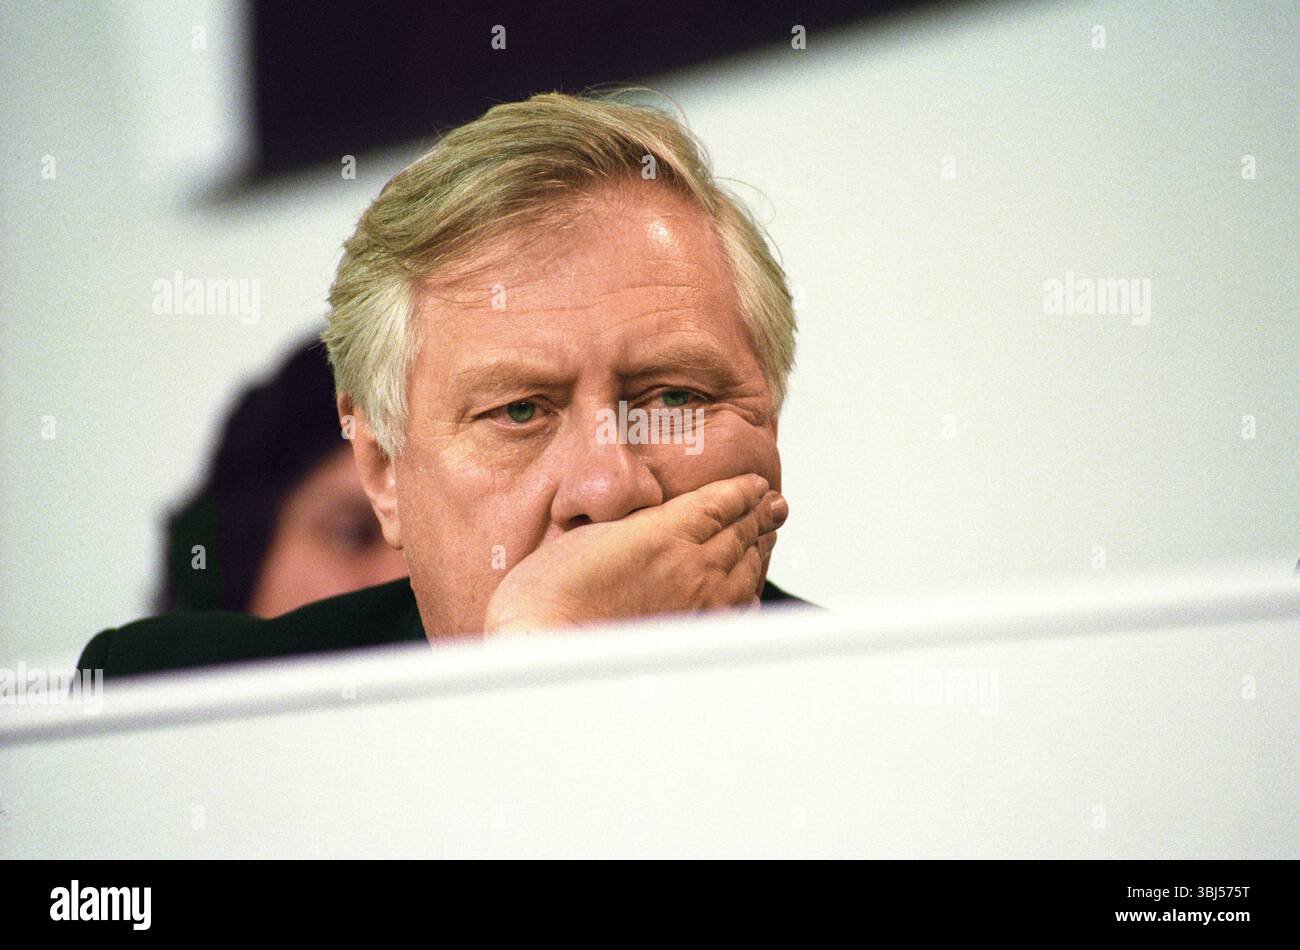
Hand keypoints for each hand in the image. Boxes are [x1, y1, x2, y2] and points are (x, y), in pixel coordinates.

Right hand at [483, 474, 787, 634]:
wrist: (546, 643)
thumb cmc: (552, 591)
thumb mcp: (591, 532)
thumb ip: (632, 524)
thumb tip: (652, 521)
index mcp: (667, 531)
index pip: (720, 503)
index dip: (742, 492)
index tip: (757, 485)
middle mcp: (692, 566)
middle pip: (740, 533)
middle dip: (760, 515)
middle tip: (775, 505)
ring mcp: (698, 604)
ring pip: (745, 569)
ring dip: (760, 548)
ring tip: (769, 535)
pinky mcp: (693, 636)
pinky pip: (736, 610)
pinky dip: (750, 591)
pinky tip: (751, 587)